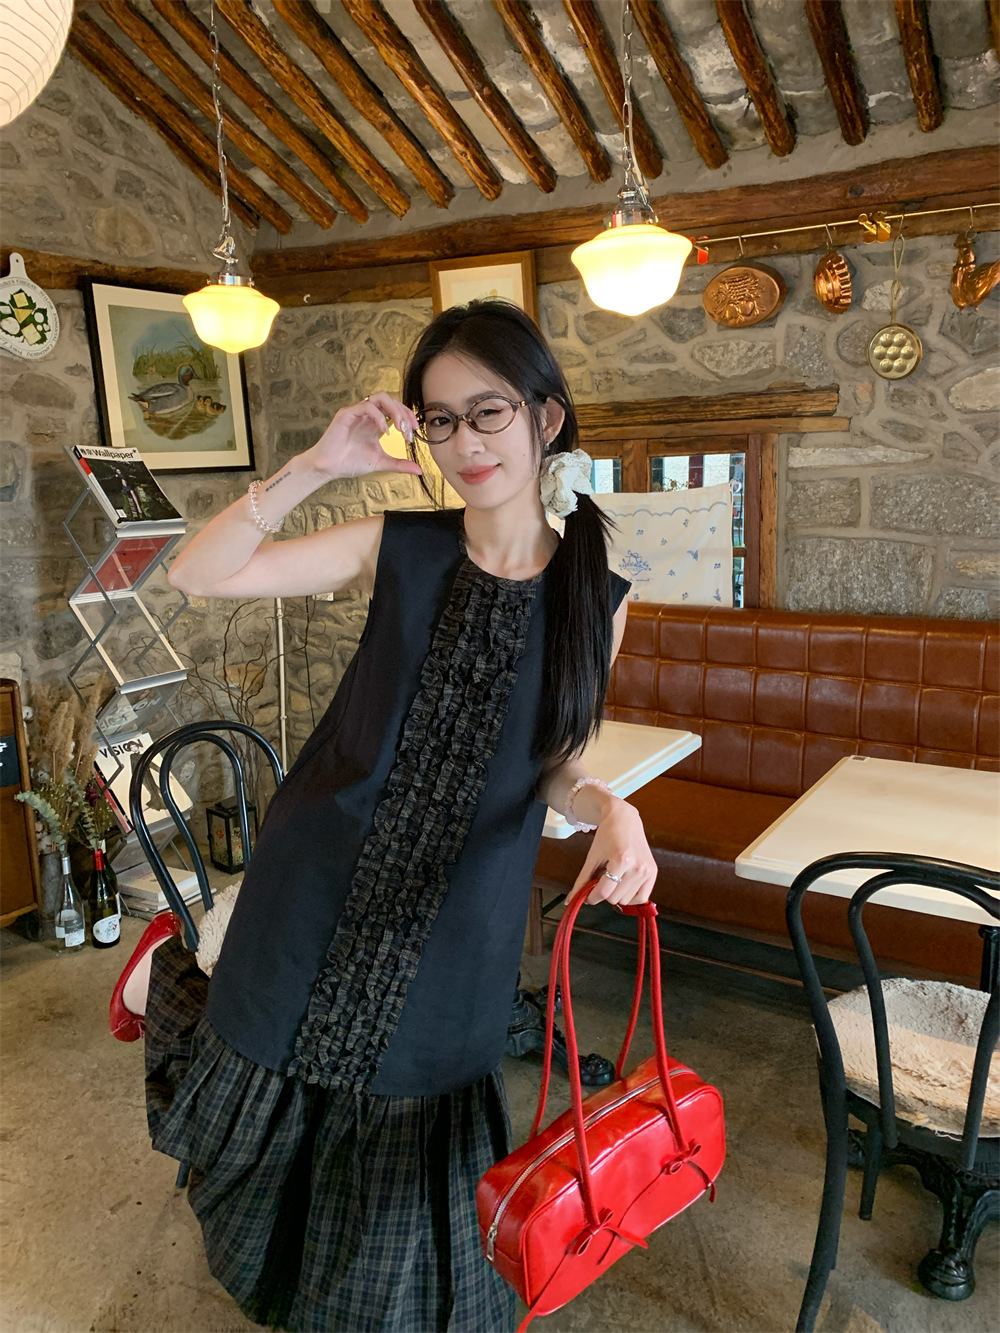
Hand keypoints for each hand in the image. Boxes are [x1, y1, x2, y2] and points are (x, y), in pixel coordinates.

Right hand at [308, 391, 422, 479]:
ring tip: (400, 427)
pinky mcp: (346, 414)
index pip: (395, 409)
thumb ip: (399, 464)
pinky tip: (385, 432)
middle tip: (409, 430)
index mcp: (375, 421)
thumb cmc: (350, 462)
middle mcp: (367, 414)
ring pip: (379, 397)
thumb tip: (419, 470)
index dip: (408, 416)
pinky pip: (366, 407)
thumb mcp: (381, 462)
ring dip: (394, 410)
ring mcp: (356, 412)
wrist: (329, 468)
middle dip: (404, 413)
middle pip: (390, 400)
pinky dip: (379, 418)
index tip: (414, 432)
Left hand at [566, 798, 657, 907]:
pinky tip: (624, 886)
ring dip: (617, 893)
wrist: (624, 819)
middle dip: (604, 892)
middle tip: (602, 878)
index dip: (592, 898)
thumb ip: (583, 879)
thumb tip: (573, 898)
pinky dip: (631, 897)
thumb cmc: (607, 834)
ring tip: (614, 876)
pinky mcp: (653, 872)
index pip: (605, 892)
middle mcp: (637, 867)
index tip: (588, 897)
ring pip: (626, 900)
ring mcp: (647, 871)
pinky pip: (641, 898)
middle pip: (615, 898)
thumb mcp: (592, 856)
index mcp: (621, 860)